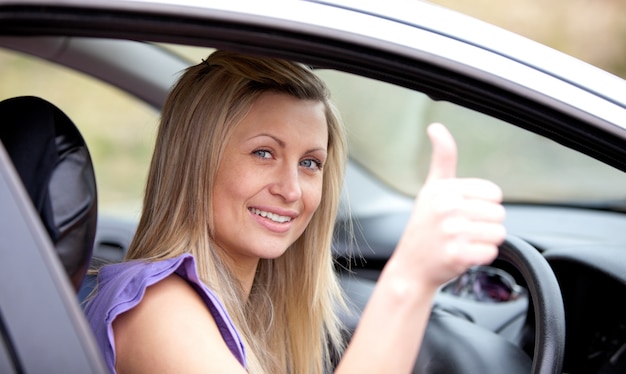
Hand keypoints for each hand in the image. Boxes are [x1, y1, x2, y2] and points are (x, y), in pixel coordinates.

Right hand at [392, 123, 504, 289]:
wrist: (410, 267)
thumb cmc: (424, 226)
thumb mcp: (431, 189)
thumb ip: (442, 158)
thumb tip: (436, 127)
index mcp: (443, 189)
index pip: (494, 193)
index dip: (483, 205)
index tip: (463, 213)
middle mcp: (446, 208)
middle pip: (498, 213)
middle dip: (485, 224)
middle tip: (461, 231)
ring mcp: (451, 232)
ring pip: (498, 233)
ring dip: (484, 241)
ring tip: (462, 242)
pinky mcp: (457, 255)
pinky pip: (491, 252)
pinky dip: (480, 257)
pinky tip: (462, 255)